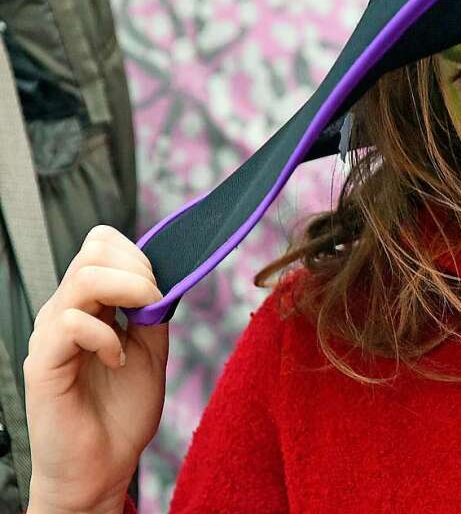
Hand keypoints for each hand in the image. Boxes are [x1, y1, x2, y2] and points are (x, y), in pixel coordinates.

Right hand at [24, 226, 167, 513]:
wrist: (103, 465)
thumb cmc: (121, 412)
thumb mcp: (152, 349)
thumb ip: (154, 311)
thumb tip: (168, 277)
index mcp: (90, 304)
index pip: (101, 245)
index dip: (138, 254)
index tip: (161, 286)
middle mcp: (66, 312)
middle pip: (93, 250)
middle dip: (139, 268)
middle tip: (154, 302)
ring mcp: (51, 335)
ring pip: (82, 277)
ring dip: (128, 290)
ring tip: (141, 320)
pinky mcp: (43, 364)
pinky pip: (71, 324)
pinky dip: (106, 336)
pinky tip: (117, 358)